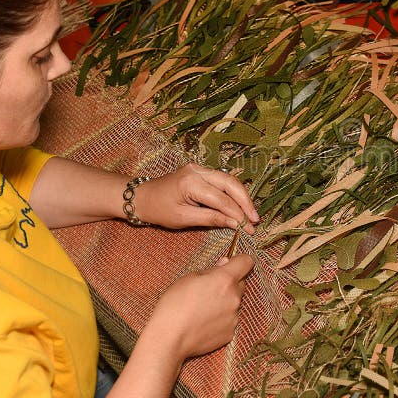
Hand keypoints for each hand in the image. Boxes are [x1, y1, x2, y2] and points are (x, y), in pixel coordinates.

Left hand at [136, 163, 259, 232]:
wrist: (142, 196)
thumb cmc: (158, 210)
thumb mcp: (183, 218)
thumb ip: (210, 218)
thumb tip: (235, 223)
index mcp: (191, 183)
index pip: (222, 199)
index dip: (238, 214)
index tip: (249, 228)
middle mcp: (198, 171)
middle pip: (230, 183)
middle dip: (245, 202)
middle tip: (255, 220)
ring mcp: (199, 168)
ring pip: (229, 180)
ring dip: (242, 196)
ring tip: (251, 214)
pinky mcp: (200, 171)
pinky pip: (222, 180)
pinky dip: (233, 192)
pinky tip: (240, 204)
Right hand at [144, 254, 254, 359]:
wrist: (169, 338)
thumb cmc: (174, 304)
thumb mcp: (188, 278)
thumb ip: (211, 270)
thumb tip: (224, 264)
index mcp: (225, 279)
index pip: (246, 262)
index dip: (239, 261)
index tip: (230, 264)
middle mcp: (234, 298)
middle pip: (240, 283)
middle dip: (229, 283)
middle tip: (209, 289)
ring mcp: (234, 317)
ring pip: (234, 303)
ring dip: (225, 302)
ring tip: (203, 309)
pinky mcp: (230, 333)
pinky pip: (230, 320)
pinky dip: (221, 319)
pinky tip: (204, 322)